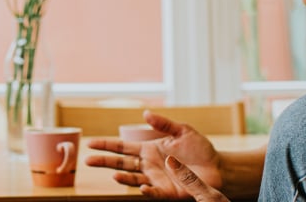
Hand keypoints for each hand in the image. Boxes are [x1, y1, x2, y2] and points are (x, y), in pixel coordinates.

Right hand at [84, 110, 221, 198]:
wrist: (217, 168)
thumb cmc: (200, 149)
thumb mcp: (183, 131)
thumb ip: (164, 124)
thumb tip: (145, 113)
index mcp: (148, 149)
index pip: (122, 147)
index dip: (106, 145)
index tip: (90, 143)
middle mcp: (148, 165)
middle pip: (121, 163)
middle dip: (104, 162)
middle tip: (87, 160)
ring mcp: (155, 179)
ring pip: (133, 179)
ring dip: (122, 178)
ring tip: (113, 176)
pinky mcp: (167, 191)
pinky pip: (154, 192)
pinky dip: (146, 191)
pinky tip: (141, 187)